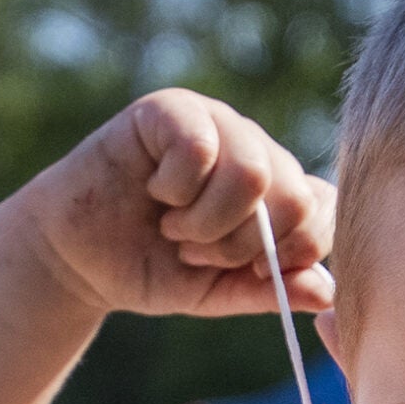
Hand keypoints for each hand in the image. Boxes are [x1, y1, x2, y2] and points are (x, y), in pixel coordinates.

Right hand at [17, 89, 335, 320]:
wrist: (78, 258)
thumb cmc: (154, 268)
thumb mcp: (219, 291)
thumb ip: (271, 290)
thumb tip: (326, 294)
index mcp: (278, 191)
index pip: (326, 208)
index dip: (300, 248)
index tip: (255, 271)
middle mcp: (256, 150)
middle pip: (293, 196)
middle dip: (244, 244)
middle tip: (197, 251)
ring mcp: (217, 124)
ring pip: (253, 173)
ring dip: (207, 222)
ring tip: (175, 229)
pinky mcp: (172, 109)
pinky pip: (201, 147)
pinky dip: (176, 188)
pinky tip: (154, 192)